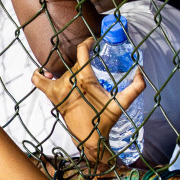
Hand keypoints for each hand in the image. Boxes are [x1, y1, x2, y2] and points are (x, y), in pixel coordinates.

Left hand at [29, 37, 144, 170]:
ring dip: (69, 70)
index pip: (82, 52)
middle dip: (84, 62)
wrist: (88, 137)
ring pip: (61, 70)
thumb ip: (135, 88)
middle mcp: (68, 82)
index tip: (92, 41)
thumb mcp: (121, 104)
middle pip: (75, 63)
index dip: (87, 43)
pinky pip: (38, 81)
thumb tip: (141, 73)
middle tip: (93, 63)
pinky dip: (40, 75)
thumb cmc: (104, 120)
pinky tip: (48, 74)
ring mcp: (57, 89)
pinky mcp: (51, 95)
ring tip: (77, 71)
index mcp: (84, 80)